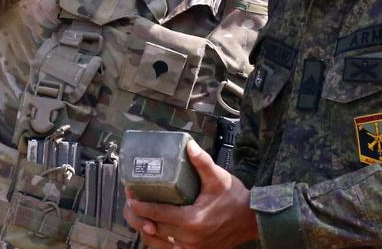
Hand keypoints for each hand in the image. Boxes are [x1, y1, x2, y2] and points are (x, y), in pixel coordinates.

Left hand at [124, 140, 258, 248]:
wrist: (252, 220)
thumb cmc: (235, 198)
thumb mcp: (218, 177)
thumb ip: (202, 162)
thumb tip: (188, 144)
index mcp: (192, 220)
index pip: (157, 213)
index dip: (140, 205)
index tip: (130, 195)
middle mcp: (189, 238)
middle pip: (152, 229)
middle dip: (136, 216)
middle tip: (130, 203)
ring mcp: (191, 248)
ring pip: (156, 243)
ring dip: (144, 230)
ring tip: (137, 215)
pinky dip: (156, 240)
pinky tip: (152, 229)